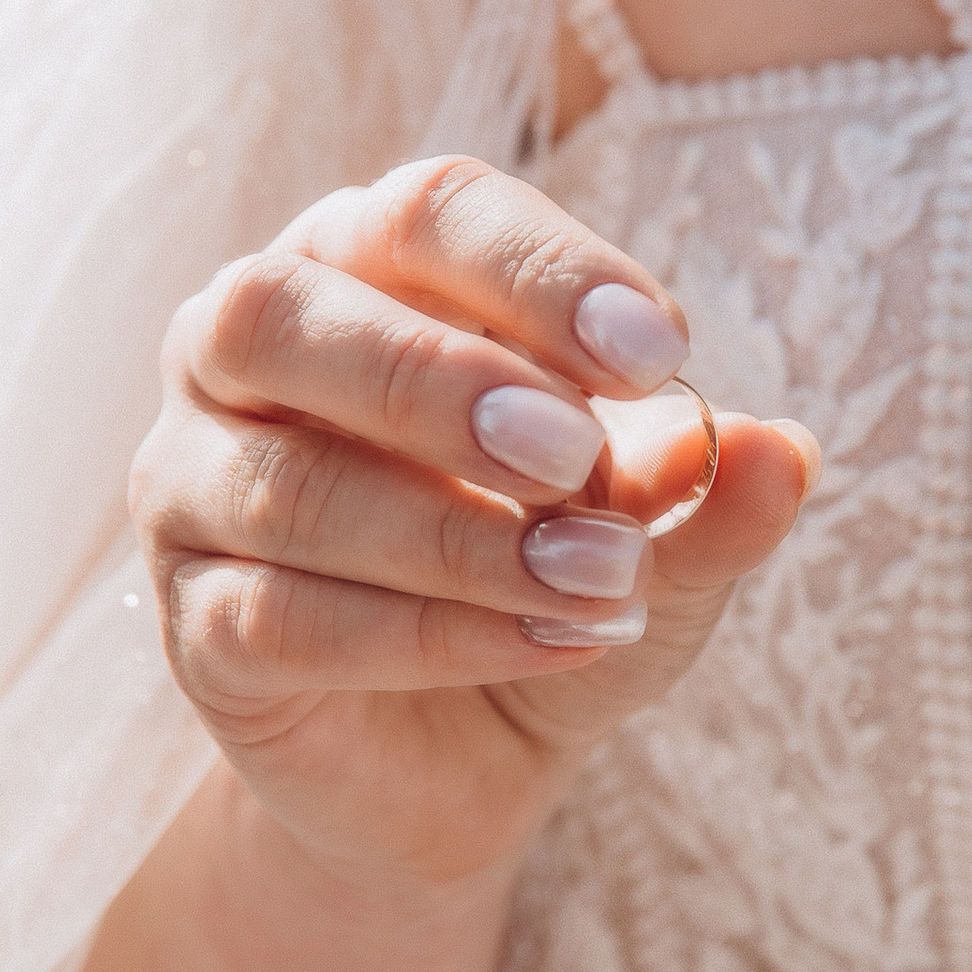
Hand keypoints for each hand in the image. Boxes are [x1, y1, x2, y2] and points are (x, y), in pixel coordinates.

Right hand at [131, 155, 817, 888]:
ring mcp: (190, 487)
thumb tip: (781, 449)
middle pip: (283, 313)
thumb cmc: (552, 580)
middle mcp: (245, 351)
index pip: (423, 212)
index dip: (537, 271)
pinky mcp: (194, 627)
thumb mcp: (655, 539)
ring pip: (288, 485)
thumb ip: (705, 491)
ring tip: (600, 580)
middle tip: (577, 456)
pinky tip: (549, 645)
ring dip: (459, 537)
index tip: (661, 349)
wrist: (465, 759)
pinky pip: (282, 617)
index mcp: (362, 266)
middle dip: (440, 381)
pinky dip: (429, 634)